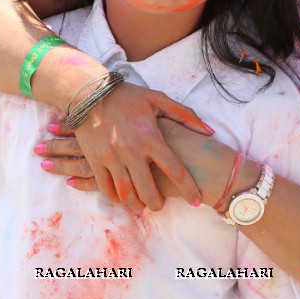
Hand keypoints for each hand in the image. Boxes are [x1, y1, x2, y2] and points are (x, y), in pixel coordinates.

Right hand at [35, 82, 213, 212]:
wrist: (90, 93)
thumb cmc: (127, 96)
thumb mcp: (158, 99)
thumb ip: (185, 115)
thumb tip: (210, 131)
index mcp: (150, 137)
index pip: (174, 170)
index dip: (188, 189)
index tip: (195, 200)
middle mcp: (131, 151)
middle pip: (148, 191)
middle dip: (157, 204)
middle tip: (161, 204)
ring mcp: (111, 158)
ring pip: (126, 194)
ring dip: (137, 205)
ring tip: (142, 204)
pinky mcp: (95, 161)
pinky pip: (106, 189)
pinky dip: (116, 198)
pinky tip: (123, 197)